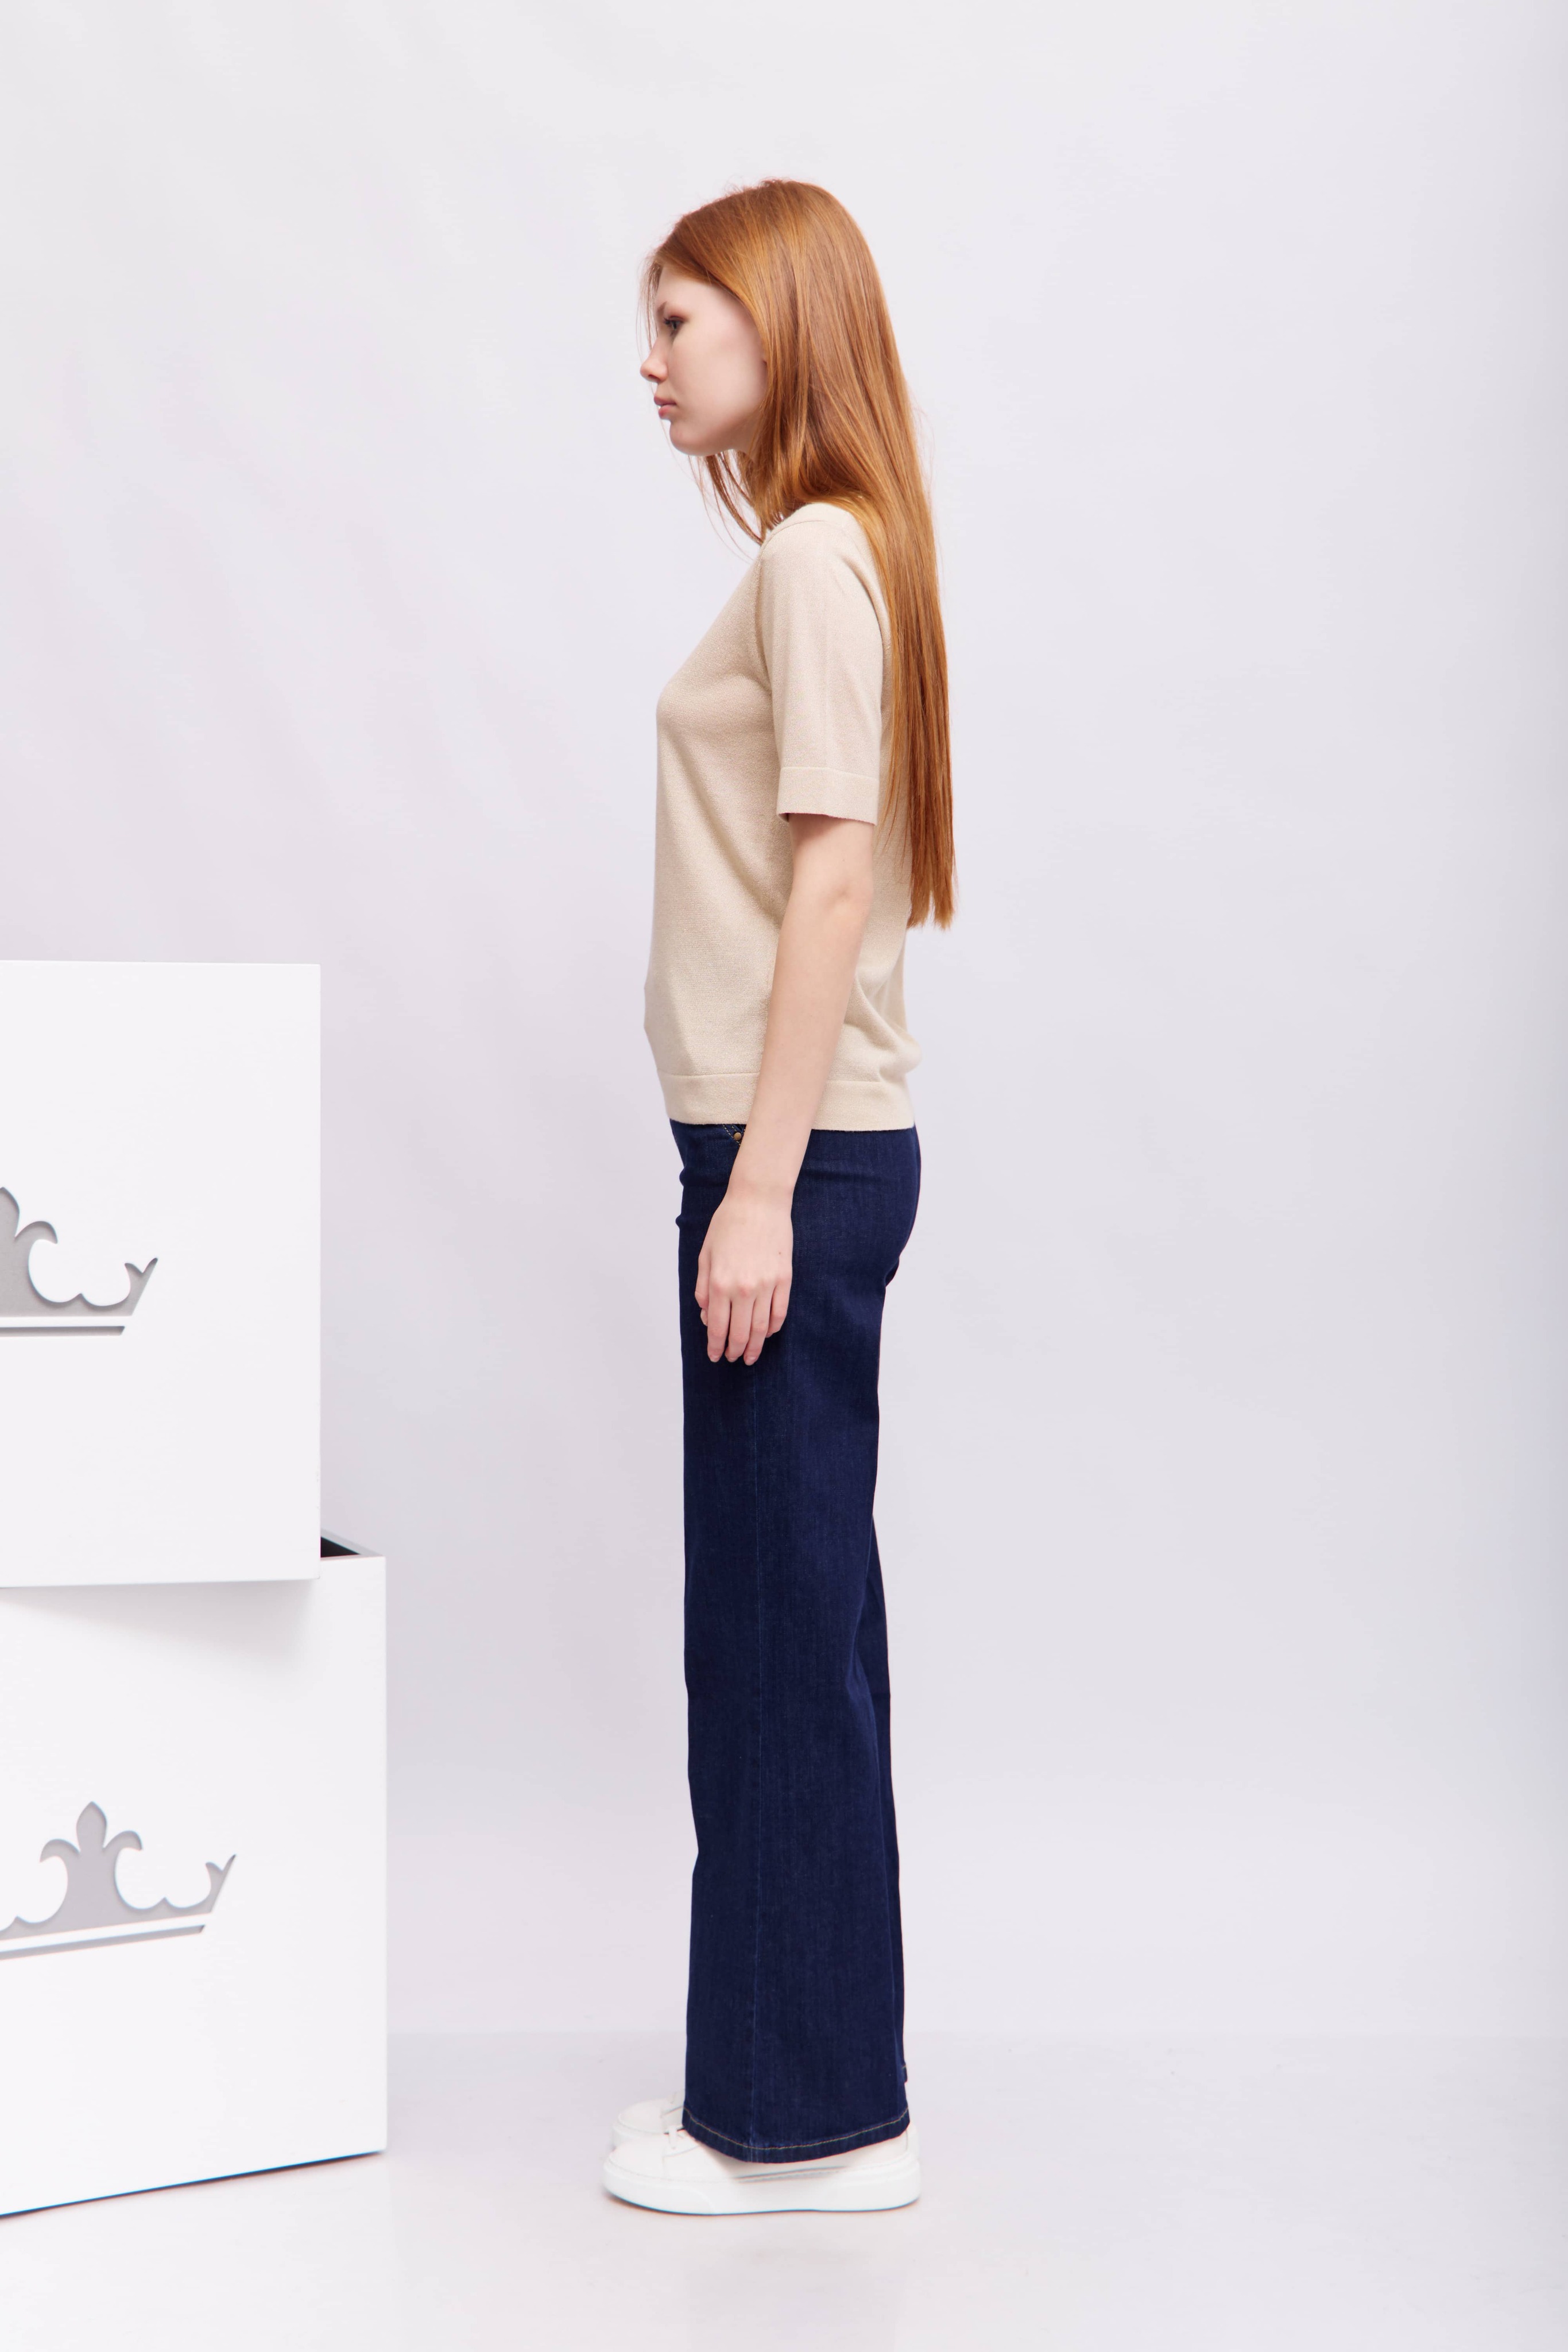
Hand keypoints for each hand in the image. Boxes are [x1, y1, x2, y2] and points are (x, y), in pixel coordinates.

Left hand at [695, 1179, 792, 1364]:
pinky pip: (779, 1312)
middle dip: (735, 1350)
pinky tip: (766, 1334)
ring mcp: (767, 1285)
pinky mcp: (784, 1279)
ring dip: (755, 1346)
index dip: (716, 1346)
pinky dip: (772, 1328)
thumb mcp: (705, 1255)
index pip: (718, 1327)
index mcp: (720, 1283)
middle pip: (740, 1333)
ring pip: (761, 1328)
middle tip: (733, 1359)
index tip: (715, 1356)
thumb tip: (707, 1315)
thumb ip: (703, 1287)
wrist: (759, 1201)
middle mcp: (744, 1289)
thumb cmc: (728, 1224)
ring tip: (750, 1356)